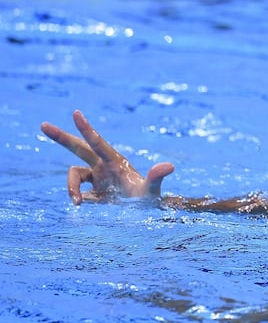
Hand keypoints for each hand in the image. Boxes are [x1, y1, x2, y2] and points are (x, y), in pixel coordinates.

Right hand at [41, 110, 173, 204]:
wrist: (147, 210)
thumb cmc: (150, 198)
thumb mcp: (152, 190)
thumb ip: (157, 177)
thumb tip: (169, 166)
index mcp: (115, 160)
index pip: (98, 143)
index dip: (86, 129)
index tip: (76, 113)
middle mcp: (104, 165)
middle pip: (78, 148)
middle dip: (62, 137)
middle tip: (43, 125)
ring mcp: (98, 176)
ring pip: (74, 175)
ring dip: (71, 188)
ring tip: (77, 203)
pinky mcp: (94, 189)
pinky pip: (78, 192)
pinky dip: (77, 197)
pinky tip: (83, 205)